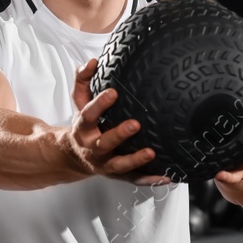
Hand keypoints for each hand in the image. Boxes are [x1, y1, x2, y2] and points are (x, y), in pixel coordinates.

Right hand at [61, 59, 171, 185]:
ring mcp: (106, 164)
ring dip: (136, 160)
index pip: (88, 115)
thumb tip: (92, 61)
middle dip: (119, 134)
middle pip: (103, 143)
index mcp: (83, 128)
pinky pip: (135, 179)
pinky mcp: (119, 175)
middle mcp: (93, 148)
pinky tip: (168, 177)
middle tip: (136, 123)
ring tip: (152, 153)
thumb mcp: (79, 102)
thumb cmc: (84, 124)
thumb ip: (84, 80)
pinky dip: (151, 180)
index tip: (113, 92)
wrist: (75, 156)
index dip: (99, 104)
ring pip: (120, 165)